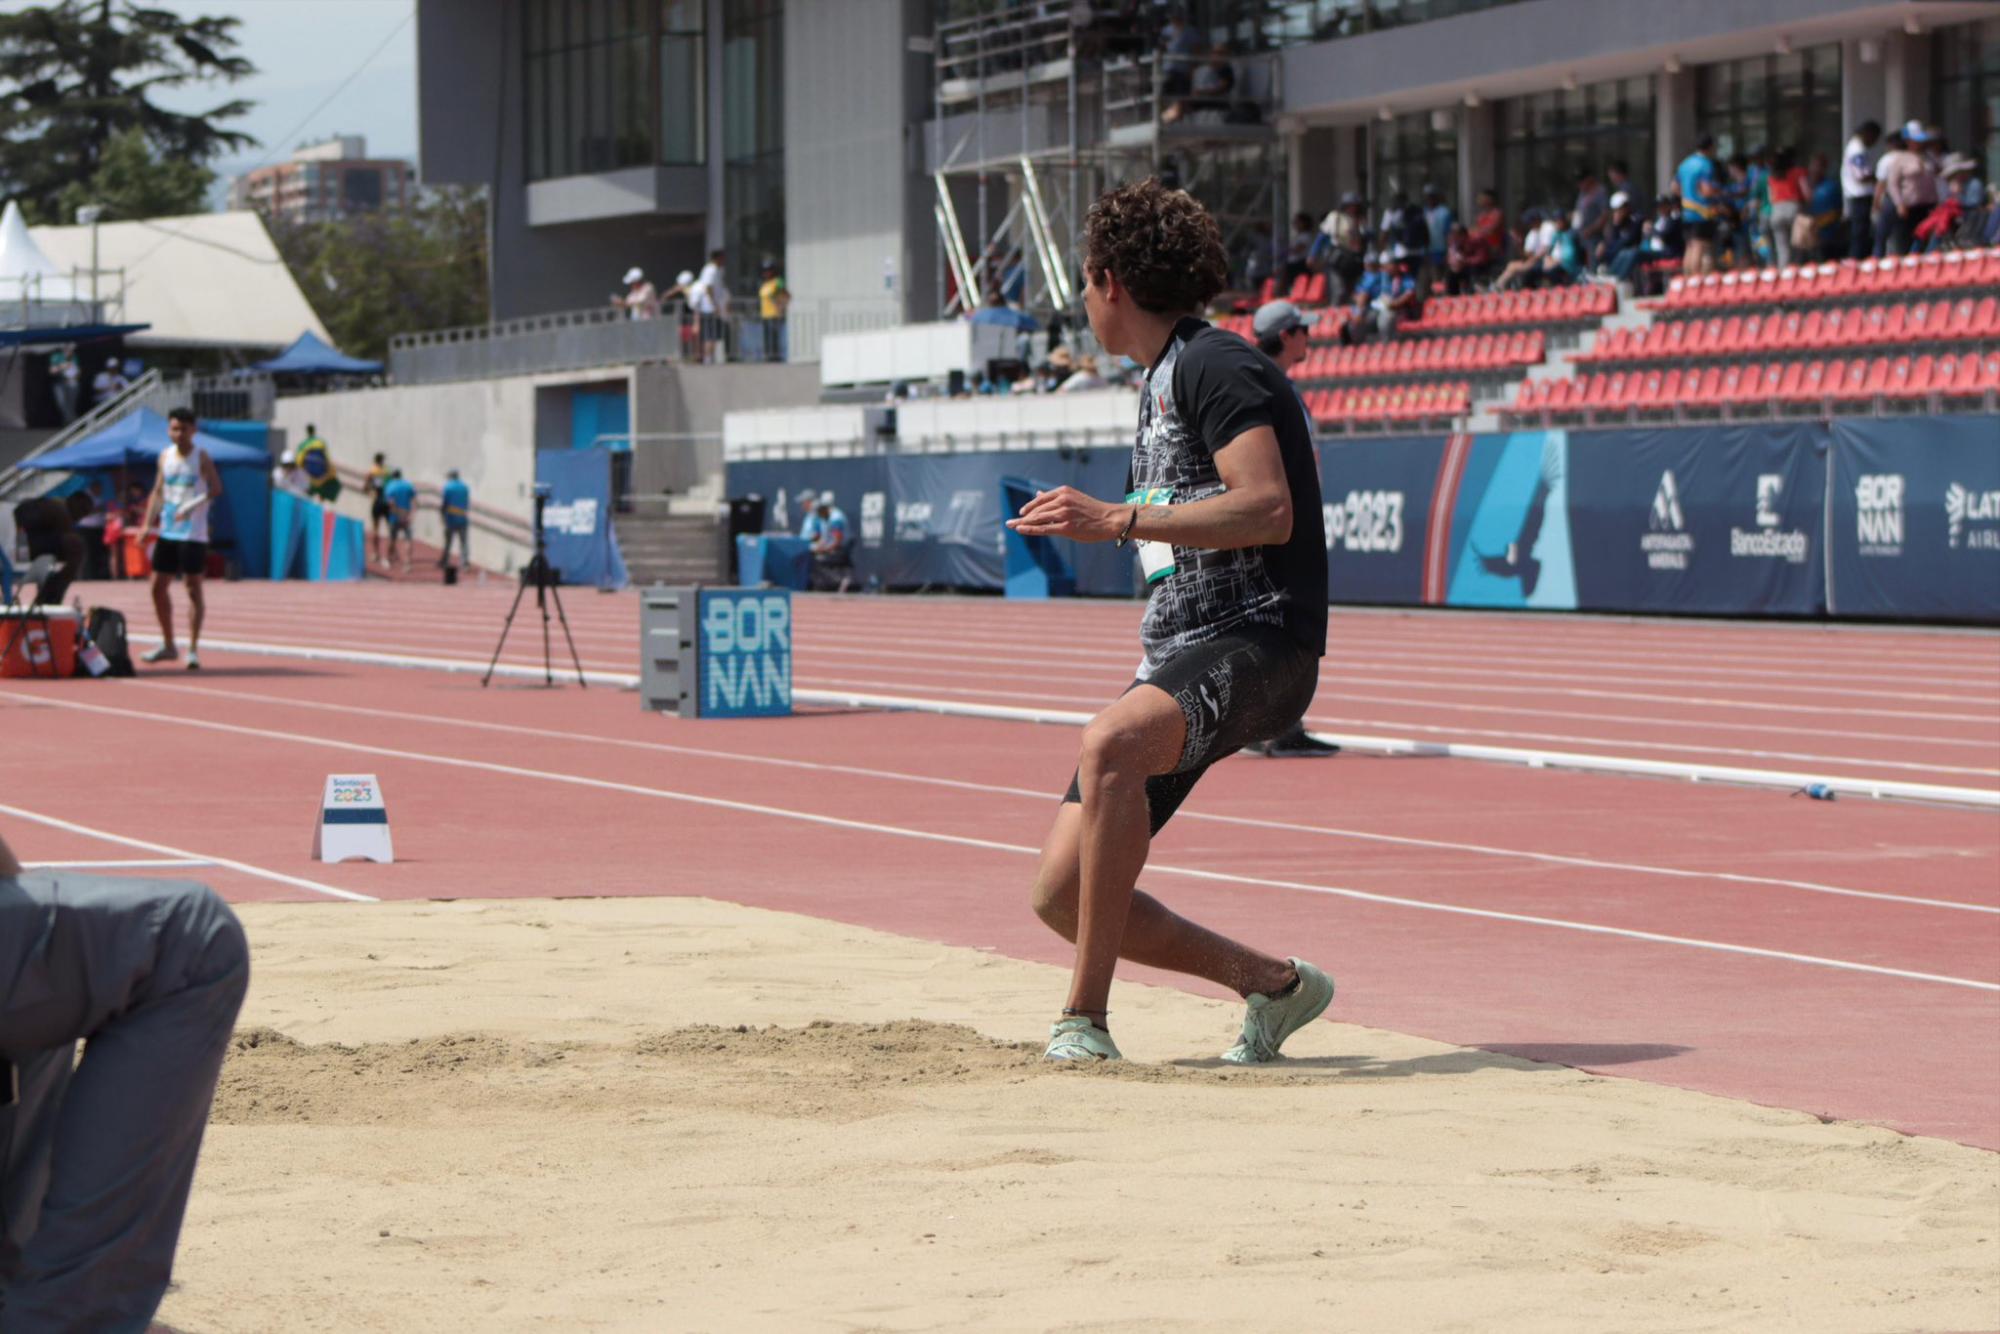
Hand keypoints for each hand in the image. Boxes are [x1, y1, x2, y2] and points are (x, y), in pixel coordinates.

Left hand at [1006, 487, 1123, 541]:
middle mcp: (1062, 501)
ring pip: (1038, 519)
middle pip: (1037, 510)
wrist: (1110, 519)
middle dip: (1022, 517)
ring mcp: (1064, 514)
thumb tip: (1037, 494)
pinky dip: (1030, 529)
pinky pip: (1043, 528)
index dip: (1029, 507)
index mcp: (1064, 492)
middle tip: (1009, 523)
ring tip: (1012, 527)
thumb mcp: (1074, 498)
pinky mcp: (1066, 528)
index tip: (1021, 513)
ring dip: (1022, 523)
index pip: (1041, 499)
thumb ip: (1055, 497)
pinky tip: (1020, 529)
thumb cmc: (1093, 510)